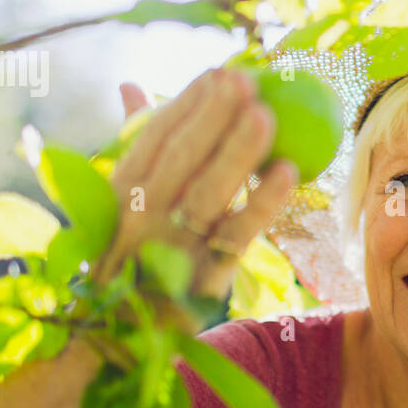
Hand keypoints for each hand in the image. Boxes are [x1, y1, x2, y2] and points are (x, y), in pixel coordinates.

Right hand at [90, 68, 297, 308]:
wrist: (121, 336)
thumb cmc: (131, 252)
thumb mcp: (122, 200)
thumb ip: (135, 142)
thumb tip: (129, 85)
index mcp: (118, 192)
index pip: (152, 138)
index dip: (187, 102)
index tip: (220, 71)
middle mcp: (139, 220)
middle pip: (179, 161)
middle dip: (212, 117)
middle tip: (246, 80)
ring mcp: (170, 251)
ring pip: (207, 196)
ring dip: (237, 154)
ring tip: (266, 115)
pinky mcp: (203, 280)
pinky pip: (236, 237)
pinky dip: (261, 204)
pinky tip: (288, 172)